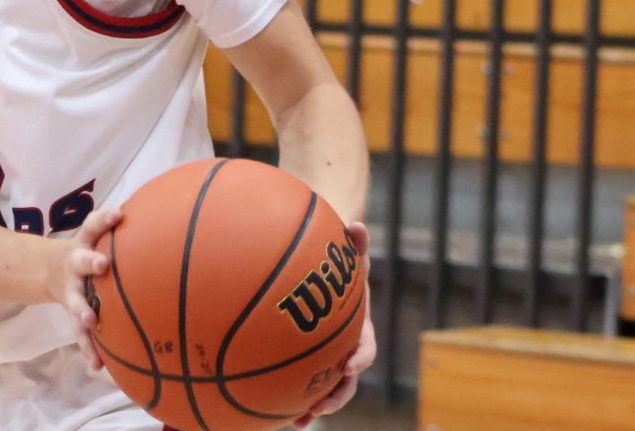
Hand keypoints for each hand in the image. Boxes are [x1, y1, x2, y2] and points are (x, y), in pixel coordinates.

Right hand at [47, 206, 121, 370]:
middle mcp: (74, 265)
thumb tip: (170, 221)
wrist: (47, 270)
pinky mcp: (71, 313)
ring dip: (82, 310)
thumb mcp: (96, 238)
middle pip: (80, 261)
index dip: (104, 220)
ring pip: (75, 300)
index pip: (92, 226)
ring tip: (90, 321)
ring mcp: (70, 290)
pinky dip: (88, 348)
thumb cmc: (88, 251)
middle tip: (101, 264)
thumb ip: (123, 234)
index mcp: (83, 243)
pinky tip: (98, 365)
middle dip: (90, 262)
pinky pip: (79, 333)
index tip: (118, 214)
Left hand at [294, 222, 375, 428]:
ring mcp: (326, 360)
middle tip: (320, 405)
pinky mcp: (306, 363)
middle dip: (335, 396)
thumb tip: (358, 224)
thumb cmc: (335, 268)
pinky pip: (299, 385)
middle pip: (346, 381)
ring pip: (324, 390)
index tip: (349, 365)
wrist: (324, 280)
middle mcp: (344, 349)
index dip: (359, 358)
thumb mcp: (344, 257)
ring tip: (297, 421)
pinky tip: (269, 412)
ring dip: (313, 407)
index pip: (365, 348)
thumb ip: (352, 244)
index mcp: (358, 329)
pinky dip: (288, 400)